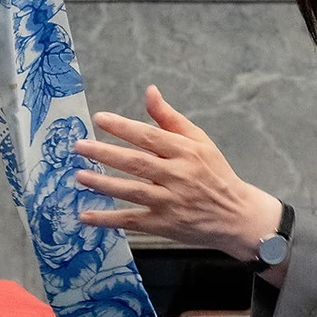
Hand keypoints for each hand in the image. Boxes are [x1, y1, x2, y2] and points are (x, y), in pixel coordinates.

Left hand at [75, 86, 281, 262]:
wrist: (237, 216)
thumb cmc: (214, 173)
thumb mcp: (199, 141)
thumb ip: (170, 118)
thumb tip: (150, 91)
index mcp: (186, 152)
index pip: (149, 136)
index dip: (123, 127)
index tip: (100, 119)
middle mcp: (177, 176)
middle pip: (136, 162)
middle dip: (105, 153)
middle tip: (79, 146)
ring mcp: (170, 202)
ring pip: (131, 191)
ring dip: (103, 183)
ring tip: (79, 176)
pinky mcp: (165, 224)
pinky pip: (132, 221)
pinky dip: (108, 219)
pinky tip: (86, 215)